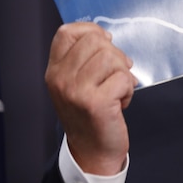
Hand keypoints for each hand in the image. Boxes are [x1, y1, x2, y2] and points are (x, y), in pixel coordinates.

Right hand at [45, 22, 137, 174]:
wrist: (92, 151)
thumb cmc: (90, 115)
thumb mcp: (77, 83)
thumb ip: (86, 59)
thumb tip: (107, 38)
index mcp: (55, 70)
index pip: (67, 32)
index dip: (92, 31)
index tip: (106, 44)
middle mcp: (60, 78)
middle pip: (95, 41)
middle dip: (115, 55)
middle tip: (115, 75)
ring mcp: (76, 90)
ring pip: (111, 58)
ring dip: (122, 74)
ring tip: (116, 91)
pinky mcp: (95, 102)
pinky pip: (123, 78)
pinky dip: (128, 90)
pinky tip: (120, 103)